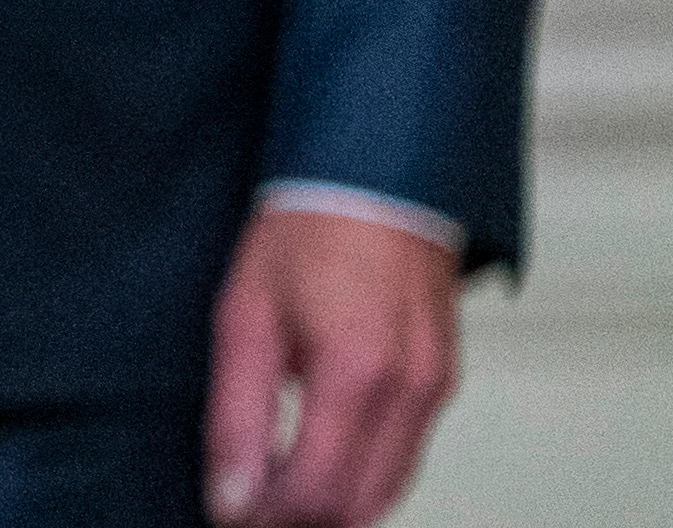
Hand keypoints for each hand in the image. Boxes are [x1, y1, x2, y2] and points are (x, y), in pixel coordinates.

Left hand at [206, 204, 461, 523]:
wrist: (375, 178)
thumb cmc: (307, 232)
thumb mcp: (244, 317)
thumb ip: (237, 416)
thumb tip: (231, 494)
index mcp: (354, 371)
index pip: (315, 493)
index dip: (266, 519)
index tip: (230, 515)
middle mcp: (408, 388)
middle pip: (357, 506)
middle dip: (300, 521)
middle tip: (249, 508)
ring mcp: (434, 388)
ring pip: (387, 492)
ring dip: (333, 505)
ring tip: (276, 490)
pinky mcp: (442, 382)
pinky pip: (406, 457)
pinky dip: (364, 477)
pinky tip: (320, 462)